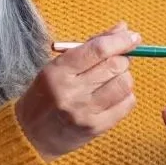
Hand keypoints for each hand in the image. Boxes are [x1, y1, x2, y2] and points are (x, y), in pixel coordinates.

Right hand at [14, 22, 139, 160]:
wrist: (32, 135)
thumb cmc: (47, 94)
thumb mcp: (59, 65)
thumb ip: (91, 46)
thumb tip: (123, 29)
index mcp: (58, 72)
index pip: (98, 50)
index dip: (121, 40)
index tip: (133, 36)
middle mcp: (71, 92)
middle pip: (114, 66)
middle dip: (123, 58)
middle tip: (119, 59)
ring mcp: (85, 112)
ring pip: (124, 84)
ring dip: (124, 77)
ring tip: (112, 79)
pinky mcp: (96, 128)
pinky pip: (127, 104)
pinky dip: (126, 95)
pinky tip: (112, 95)